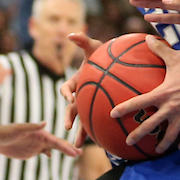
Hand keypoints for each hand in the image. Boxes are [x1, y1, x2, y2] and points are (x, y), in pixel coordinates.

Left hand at [0, 121, 80, 159]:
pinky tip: (51, 156)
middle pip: (58, 145)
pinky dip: (49, 153)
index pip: (56, 141)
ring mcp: (36, 145)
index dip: (66, 146)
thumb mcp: (19, 129)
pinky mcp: (30, 150)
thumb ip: (32, 127)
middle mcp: (40, 139)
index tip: (76, 151)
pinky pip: (43, 152)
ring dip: (63, 151)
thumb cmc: (6, 132)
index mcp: (40, 134)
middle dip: (69, 149)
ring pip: (53, 149)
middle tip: (81, 153)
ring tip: (73, 154)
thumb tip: (45, 122)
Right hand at [60, 32, 102, 147]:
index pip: (66, 88)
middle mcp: (79, 95)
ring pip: (82, 120)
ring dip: (79, 132)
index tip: (69, 97)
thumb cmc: (101, 54)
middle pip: (71, 108)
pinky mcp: (98, 110)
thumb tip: (71, 34)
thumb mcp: (93, 46)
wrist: (114, 64)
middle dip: (69, 118)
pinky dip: (97, 132)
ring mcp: (88, 104)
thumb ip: (83, 40)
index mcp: (76, 82)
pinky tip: (103, 144)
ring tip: (78, 145)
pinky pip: (96, 122)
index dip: (66, 92)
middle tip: (67, 127)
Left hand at [110, 36, 179, 152]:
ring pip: (171, 135)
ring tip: (157, 150)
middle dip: (138, 134)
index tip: (112, 114)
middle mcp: (171, 107)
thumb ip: (159, 49)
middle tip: (128, 141)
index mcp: (163, 93)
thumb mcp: (175, 57)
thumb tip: (147, 38)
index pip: (139, 102)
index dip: (124, 108)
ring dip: (163, 144)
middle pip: (151, 125)